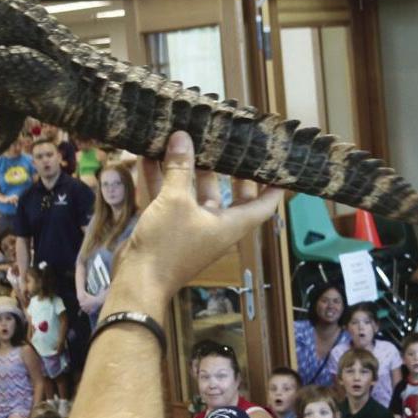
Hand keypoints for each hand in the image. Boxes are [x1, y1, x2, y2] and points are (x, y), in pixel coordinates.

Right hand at [109, 132, 281, 308]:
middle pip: (231, 194)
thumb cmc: (167, 246)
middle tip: (230, 142)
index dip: (275, 186)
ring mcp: (191, 225)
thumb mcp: (175, 202)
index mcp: (231, 224)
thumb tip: (183, 136)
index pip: (264, 205)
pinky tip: (149, 154)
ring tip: (188, 139)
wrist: (138, 281)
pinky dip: (162, 178)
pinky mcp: (168, 226)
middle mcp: (215, 224)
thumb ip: (180, 168)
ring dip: (190, 169)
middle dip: (230, 169)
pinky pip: (169, 196)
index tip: (279, 165)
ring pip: (196, 192)